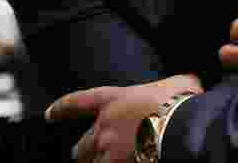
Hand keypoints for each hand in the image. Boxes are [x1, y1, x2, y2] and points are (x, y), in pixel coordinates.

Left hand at [45, 74, 201, 162]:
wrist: (182, 127)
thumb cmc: (180, 102)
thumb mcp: (178, 82)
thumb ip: (173, 84)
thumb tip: (188, 83)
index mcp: (114, 100)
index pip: (78, 102)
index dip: (62, 108)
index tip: (50, 113)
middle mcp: (105, 126)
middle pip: (82, 146)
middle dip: (83, 151)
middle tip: (84, 154)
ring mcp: (110, 151)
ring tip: (104, 162)